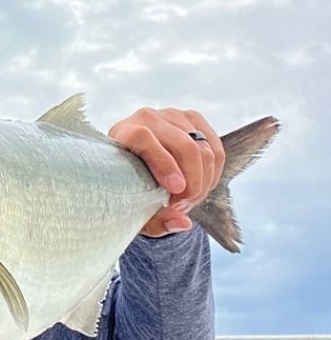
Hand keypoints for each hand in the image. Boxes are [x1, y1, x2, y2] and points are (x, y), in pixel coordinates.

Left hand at [108, 107, 224, 236]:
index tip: (175, 189)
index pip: (144, 139)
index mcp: (123, 133)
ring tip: (187, 201)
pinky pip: (216, 149)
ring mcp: (172, 115)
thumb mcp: (135, 211)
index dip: (163, 164)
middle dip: (192, 183)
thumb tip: (184, 223)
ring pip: (203, 150)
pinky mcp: (192, 119)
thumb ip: (156, 221)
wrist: (130, 166)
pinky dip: (213, 174)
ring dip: (203, 183)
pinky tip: (201, 189)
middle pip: (183, 146)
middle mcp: (146, 118)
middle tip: (182, 206)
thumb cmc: (128, 190)